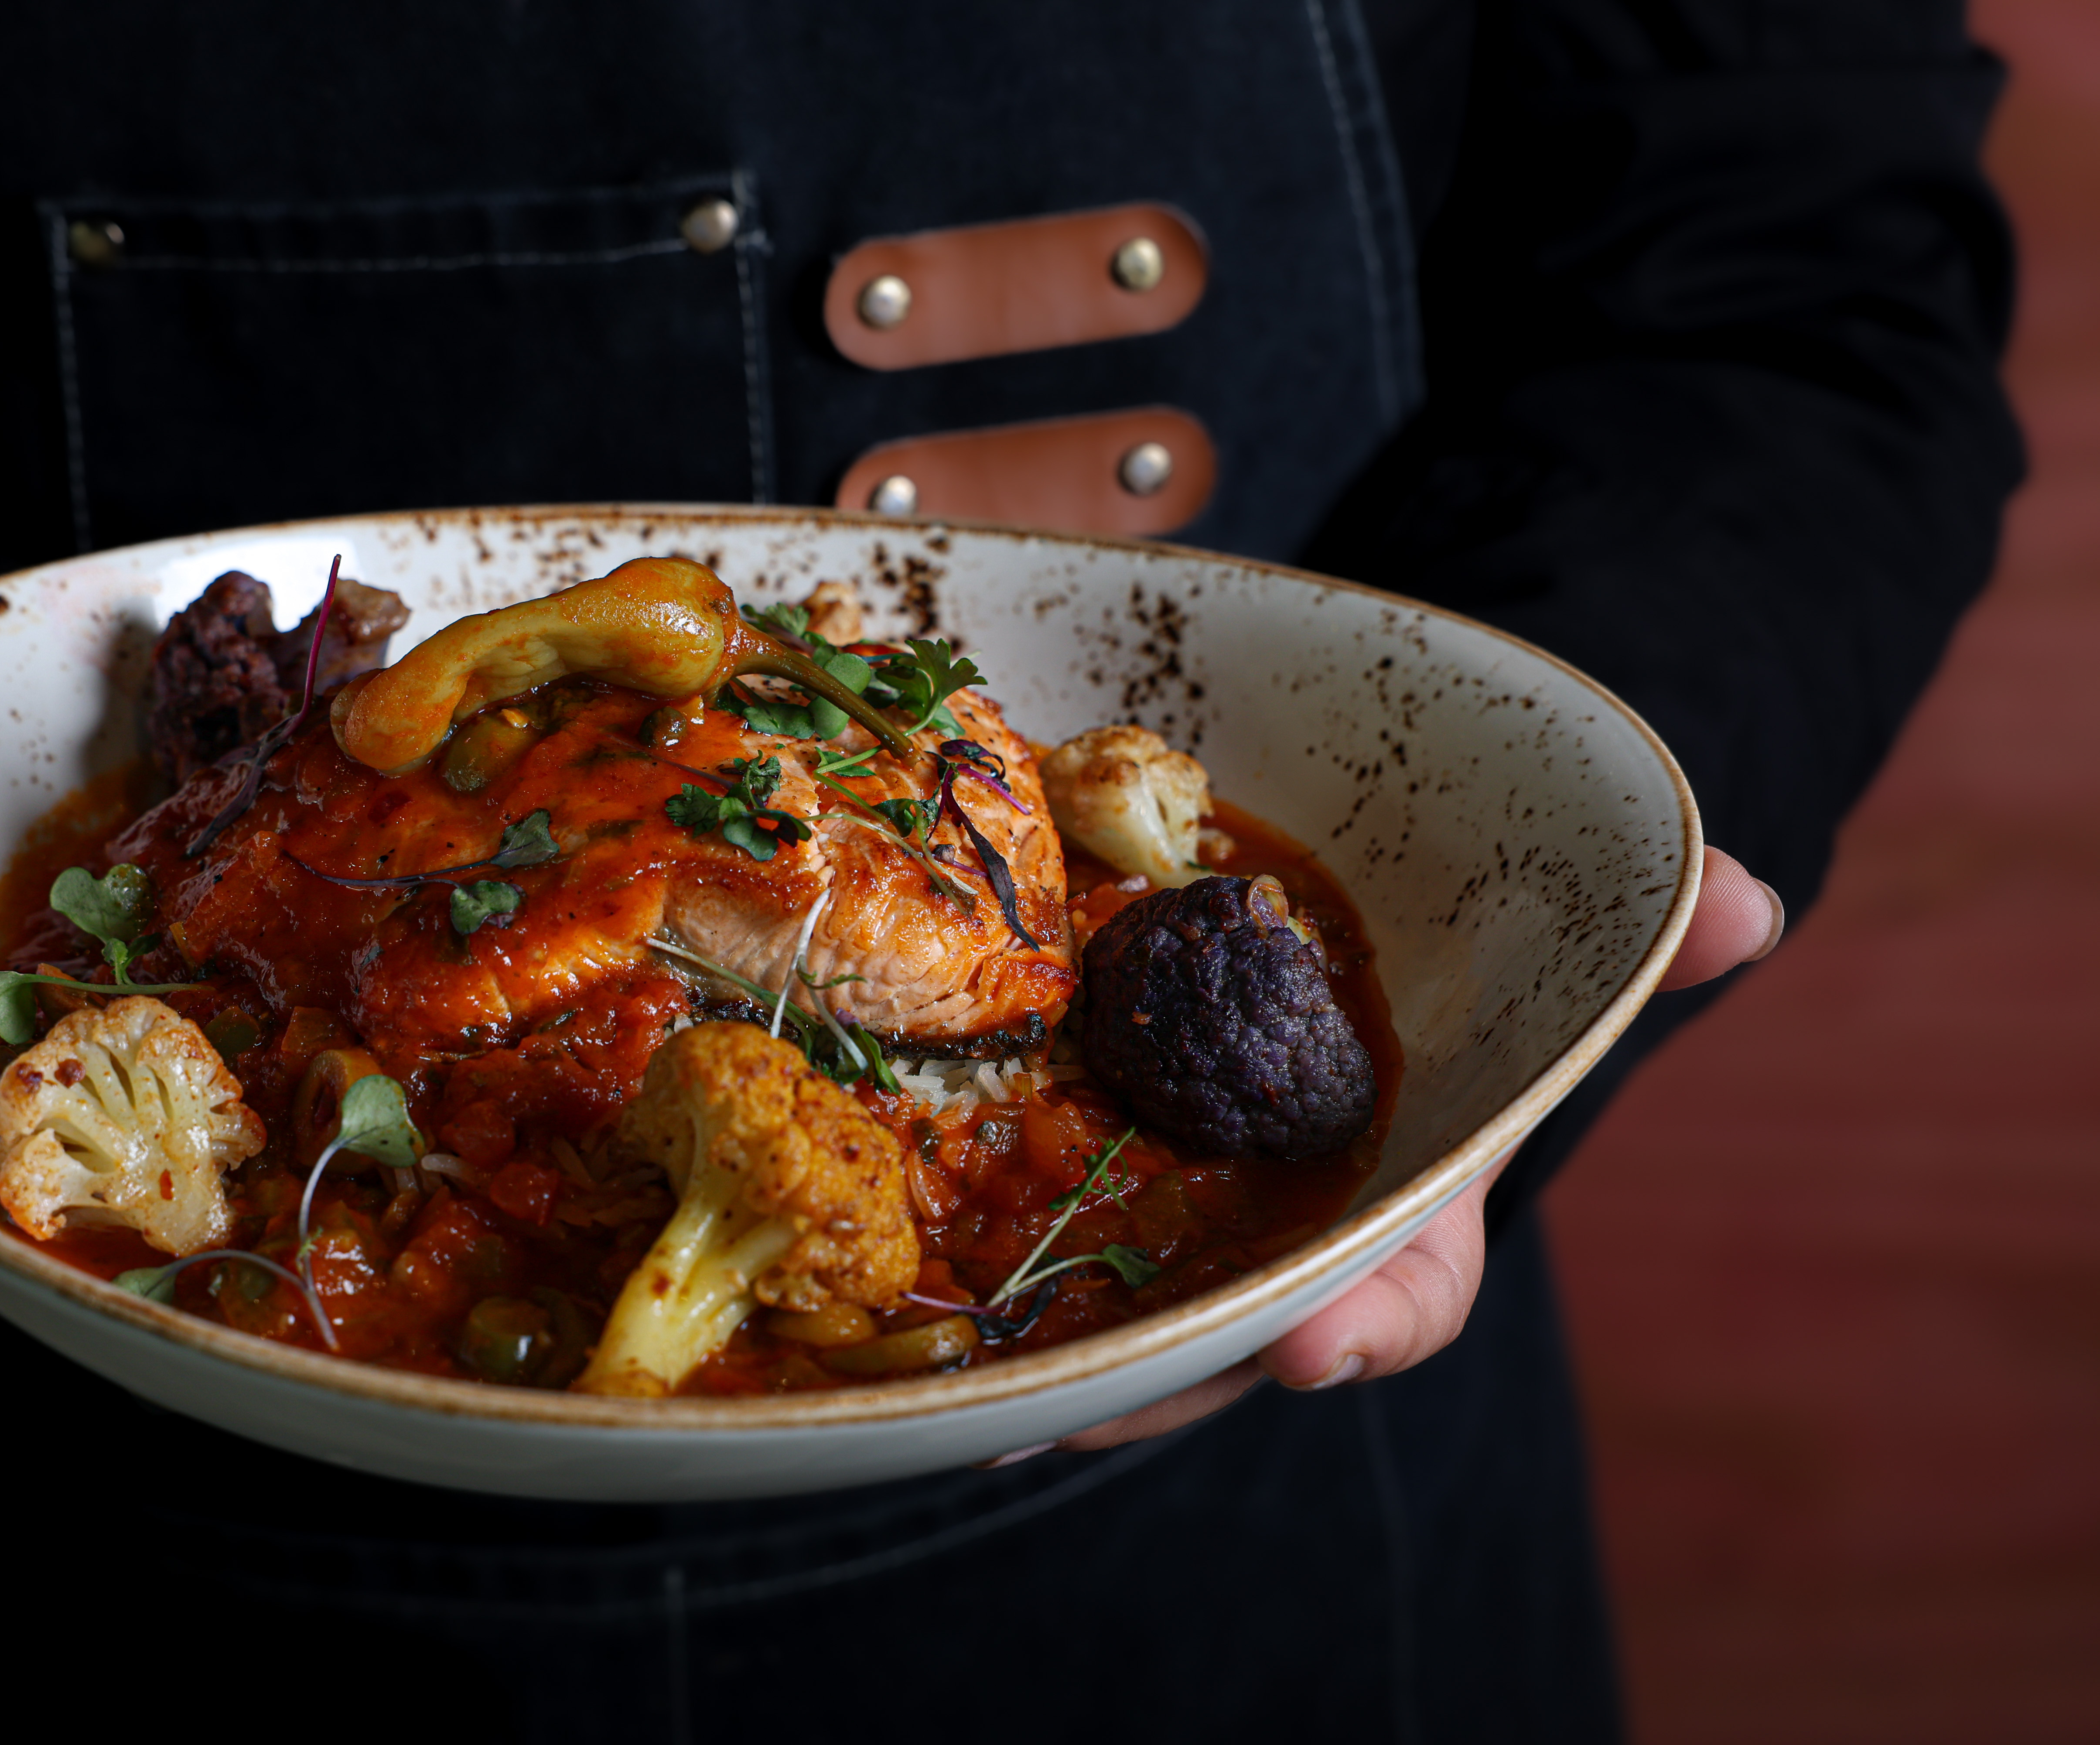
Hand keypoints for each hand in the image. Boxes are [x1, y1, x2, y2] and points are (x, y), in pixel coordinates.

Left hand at [998, 843, 1783, 1460]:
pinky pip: (1032, 1259)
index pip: (1403, 1296)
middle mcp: (1287, 1245)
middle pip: (1230, 1337)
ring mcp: (1183, 1236)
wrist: (1337, 956)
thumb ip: (1634, 943)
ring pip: (1118, 1322)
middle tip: (1093, 1396)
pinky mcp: (1088, 1199)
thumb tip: (1750, 902)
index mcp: (1402, 1214)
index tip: (1317, 1342)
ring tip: (968, 1387)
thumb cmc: (1446, 990)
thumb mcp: (1532, 964)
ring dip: (1049, 1355)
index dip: (1367, 1322)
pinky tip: (909, 1332)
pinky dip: (978, 1289)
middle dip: (1170, 1366)